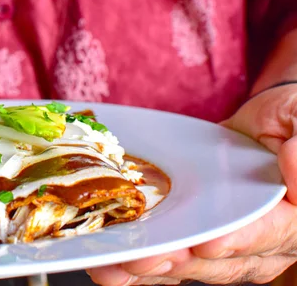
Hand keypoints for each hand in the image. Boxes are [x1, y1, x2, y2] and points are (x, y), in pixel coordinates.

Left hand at [87, 84, 296, 284]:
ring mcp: (229, 244)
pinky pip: (173, 256)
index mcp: (294, 217)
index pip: (269, 233)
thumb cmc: (290, 123)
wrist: (267, 129)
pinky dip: (142, 264)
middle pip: (221, 260)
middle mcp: (264, 241)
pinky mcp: (200, 238)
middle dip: (178, 260)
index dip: (240, 240)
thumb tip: (293, 161)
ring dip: (151, 268)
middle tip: (142, 258)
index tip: (209, 244)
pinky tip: (113, 266)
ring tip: (115, 266)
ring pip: (191, 264)